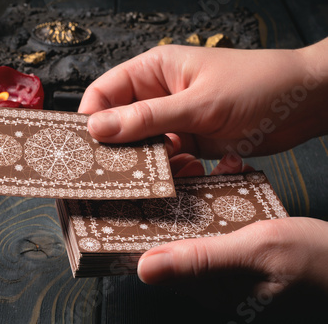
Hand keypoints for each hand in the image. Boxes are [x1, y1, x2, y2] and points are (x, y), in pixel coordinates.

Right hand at [79, 40, 327, 158]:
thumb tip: (98, 128)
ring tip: (158, 174)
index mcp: (154, 71)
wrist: (306, 103)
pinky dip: (171, 171)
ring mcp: (175, 121)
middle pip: (120, 123)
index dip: (89, 118)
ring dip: (147, 163)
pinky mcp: (191, 143)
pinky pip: (167, 160)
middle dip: (116, 147)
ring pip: (143, 146)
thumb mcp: (199, 103)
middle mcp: (159, 96)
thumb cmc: (257, 85)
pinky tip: (188, 171)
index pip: (104, 92)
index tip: (81, 147)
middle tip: (111, 173)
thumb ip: (147, 118)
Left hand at [138, 155, 327, 318]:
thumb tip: (144, 269)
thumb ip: (201, 259)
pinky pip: (222, 223)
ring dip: (204, 192)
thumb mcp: (257, 251)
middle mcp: (214, 282)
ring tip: (217, 167)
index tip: (149, 187)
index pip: (160, 256)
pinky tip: (236, 177)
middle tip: (189, 165)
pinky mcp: (242, 255)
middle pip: (177, 235)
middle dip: (179, 197)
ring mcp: (229, 268)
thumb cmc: (318, 265)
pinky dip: (225, 198)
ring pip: (200, 224)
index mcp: (210, 289)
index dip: (148, 220)